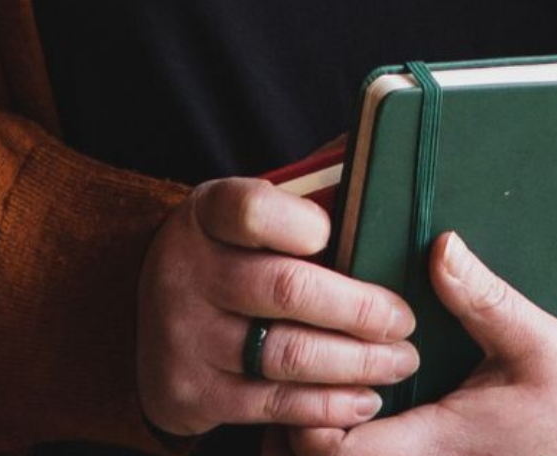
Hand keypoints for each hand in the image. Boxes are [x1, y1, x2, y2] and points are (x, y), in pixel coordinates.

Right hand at [136, 176, 420, 438]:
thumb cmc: (231, 252)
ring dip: (356, 363)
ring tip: (400, 361)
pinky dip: (327, 405)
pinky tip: (365, 398)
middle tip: (405, 321)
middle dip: (359, 309)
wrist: (151, 320)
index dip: (302, 222)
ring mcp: (185, 336)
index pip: (251, 209)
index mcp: (208, 213)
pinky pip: (272, 404)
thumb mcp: (251, 210)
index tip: (342, 235)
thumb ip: (311, 183)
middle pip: (286, 289)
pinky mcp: (190, 394)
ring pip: (287, 354)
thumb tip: (383, 152)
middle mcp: (188, 271)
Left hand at [280, 230, 556, 455]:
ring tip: (322, 370)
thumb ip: (483, 298)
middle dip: (296, 421)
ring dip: (321, 430)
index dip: (305, 414)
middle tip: (299, 356)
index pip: (334, 453)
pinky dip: (352, 436)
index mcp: (434, 443)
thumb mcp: (537, 340)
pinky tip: (358, 391)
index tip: (312, 356)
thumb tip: (440, 245)